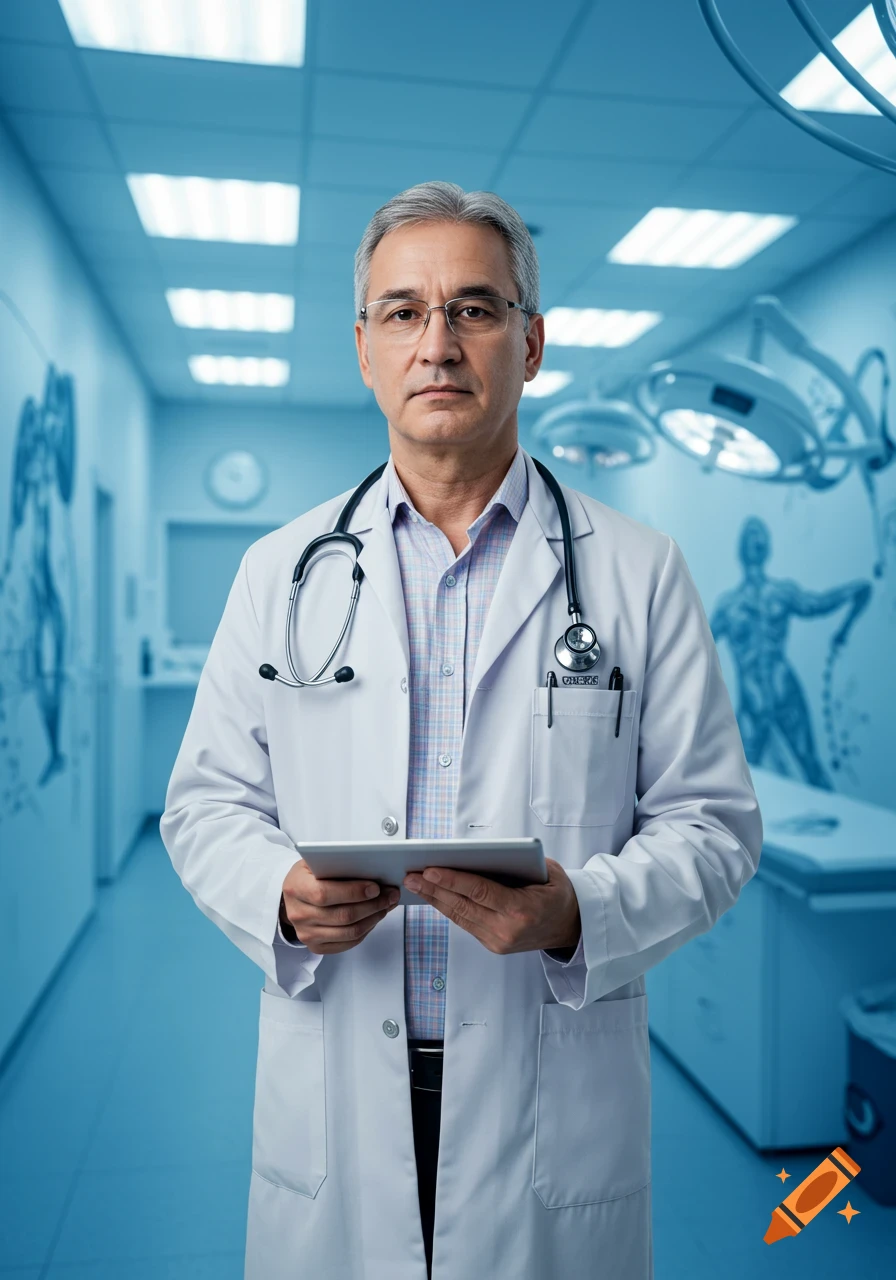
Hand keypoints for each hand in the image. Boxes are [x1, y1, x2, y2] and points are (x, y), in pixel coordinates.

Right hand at [281, 860, 399, 953]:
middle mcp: (298, 914)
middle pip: (342, 916)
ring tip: (386, 906)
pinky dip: (366, 930)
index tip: (375, 887)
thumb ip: (337, 864)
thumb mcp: (315, 862)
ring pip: (349, 932)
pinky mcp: (316, 946)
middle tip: (390, 895)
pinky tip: (374, 918)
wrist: (292, 898)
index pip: (324, 894)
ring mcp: (306, 934)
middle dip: (372, 905)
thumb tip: (371, 870)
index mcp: (296, 888)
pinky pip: (348, 943)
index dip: (353, 892)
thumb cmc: (308, 876)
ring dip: (374, 918)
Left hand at [403, 856, 580, 955]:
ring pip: (459, 916)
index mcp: (522, 910)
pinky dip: (448, 907)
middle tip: (410, 875)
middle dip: (433, 889)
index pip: (479, 892)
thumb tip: (478, 853)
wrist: (570, 927)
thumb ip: (517, 863)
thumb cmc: (558, 893)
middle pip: (462, 906)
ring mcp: (498, 941)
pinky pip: (465, 922)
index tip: (430, 869)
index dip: (452, 880)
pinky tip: (433, 895)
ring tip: (414, 883)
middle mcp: (507, 930)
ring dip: (434, 899)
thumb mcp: (547, 871)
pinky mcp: (493, 945)